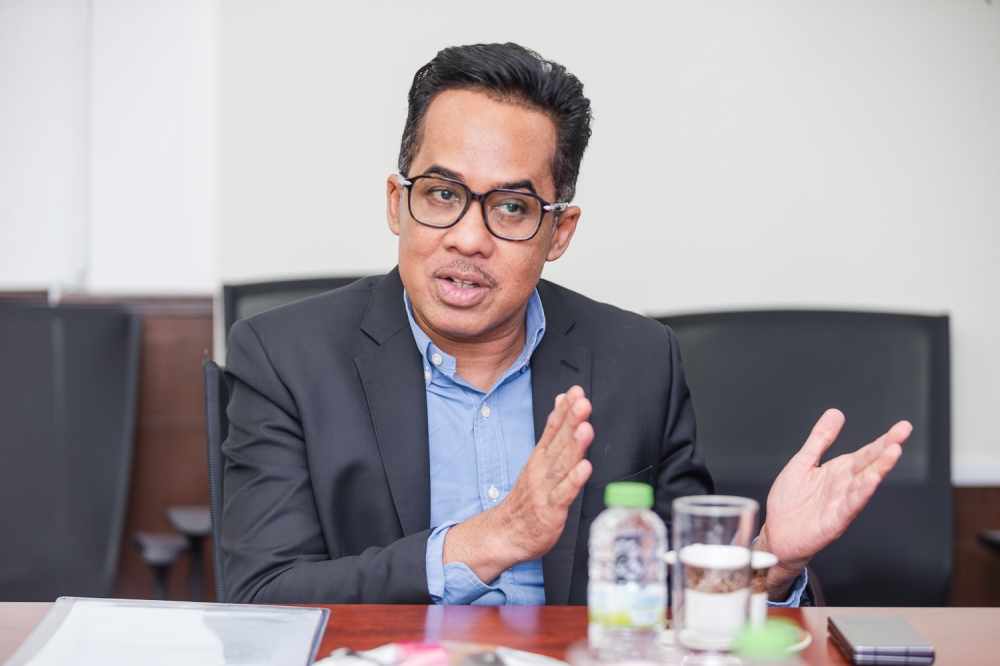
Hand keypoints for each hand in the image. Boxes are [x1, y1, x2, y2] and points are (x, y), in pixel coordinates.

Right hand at [443, 385, 593, 582]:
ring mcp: (545, 489)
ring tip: (585, 429)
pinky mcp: (551, 511)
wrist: (506, 533)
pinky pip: (563, 494)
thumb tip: (562, 402)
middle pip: (559, 442)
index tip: (575, 392)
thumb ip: (554, 433)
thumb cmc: (528, 498)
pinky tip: (584, 468)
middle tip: (582, 403)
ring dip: (574, 446)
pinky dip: (574, 481)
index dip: (564, 410)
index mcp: (540, 458)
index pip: (553, 428)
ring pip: (562, 465)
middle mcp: (542, 470)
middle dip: (571, 421)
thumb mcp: (538, 461)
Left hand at [755, 408, 911, 599]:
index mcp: (839, 471)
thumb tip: (836, 413)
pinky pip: (851, 505)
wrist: (777, 533)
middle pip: (870, 464)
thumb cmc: (790, 501)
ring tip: (892, 452)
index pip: (866, 452)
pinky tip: (871, 481)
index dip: (884, 439)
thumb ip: (820, 439)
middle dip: (887, 448)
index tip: (903, 427)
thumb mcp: (803, 462)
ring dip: (879, 468)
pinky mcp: (835, 520)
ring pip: (865, 483)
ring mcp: (842, 503)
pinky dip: (861, 493)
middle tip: (904, 432)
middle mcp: (844, 485)